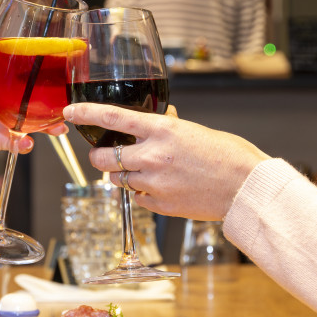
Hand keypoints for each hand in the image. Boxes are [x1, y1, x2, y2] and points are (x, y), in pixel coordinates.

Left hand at [0, 64, 66, 157]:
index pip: (20, 73)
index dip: (38, 75)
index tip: (54, 77)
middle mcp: (3, 97)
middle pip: (33, 99)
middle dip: (52, 104)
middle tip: (65, 108)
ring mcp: (2, 118)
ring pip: (31, 122)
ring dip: (46, 126)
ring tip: (56, 129)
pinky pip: (16, 143)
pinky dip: (23, 145)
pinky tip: (27, 145)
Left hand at [62, 103, 268, 220]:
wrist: (246, 187)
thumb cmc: (228, 155)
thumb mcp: (194, 130)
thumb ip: (168, 126)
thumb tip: (154, 121)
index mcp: (162, 130)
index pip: (112, 118)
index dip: (86, 113)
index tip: (70, 112)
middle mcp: (152, 156)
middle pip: (103, 159)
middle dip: (99, 157)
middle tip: (106, 155)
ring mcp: (154, 182)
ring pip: (118, 180)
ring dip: (122, 175)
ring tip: (143, 171)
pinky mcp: (160, 205)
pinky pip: (137, 198)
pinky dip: (141, 193)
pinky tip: (160, 187)